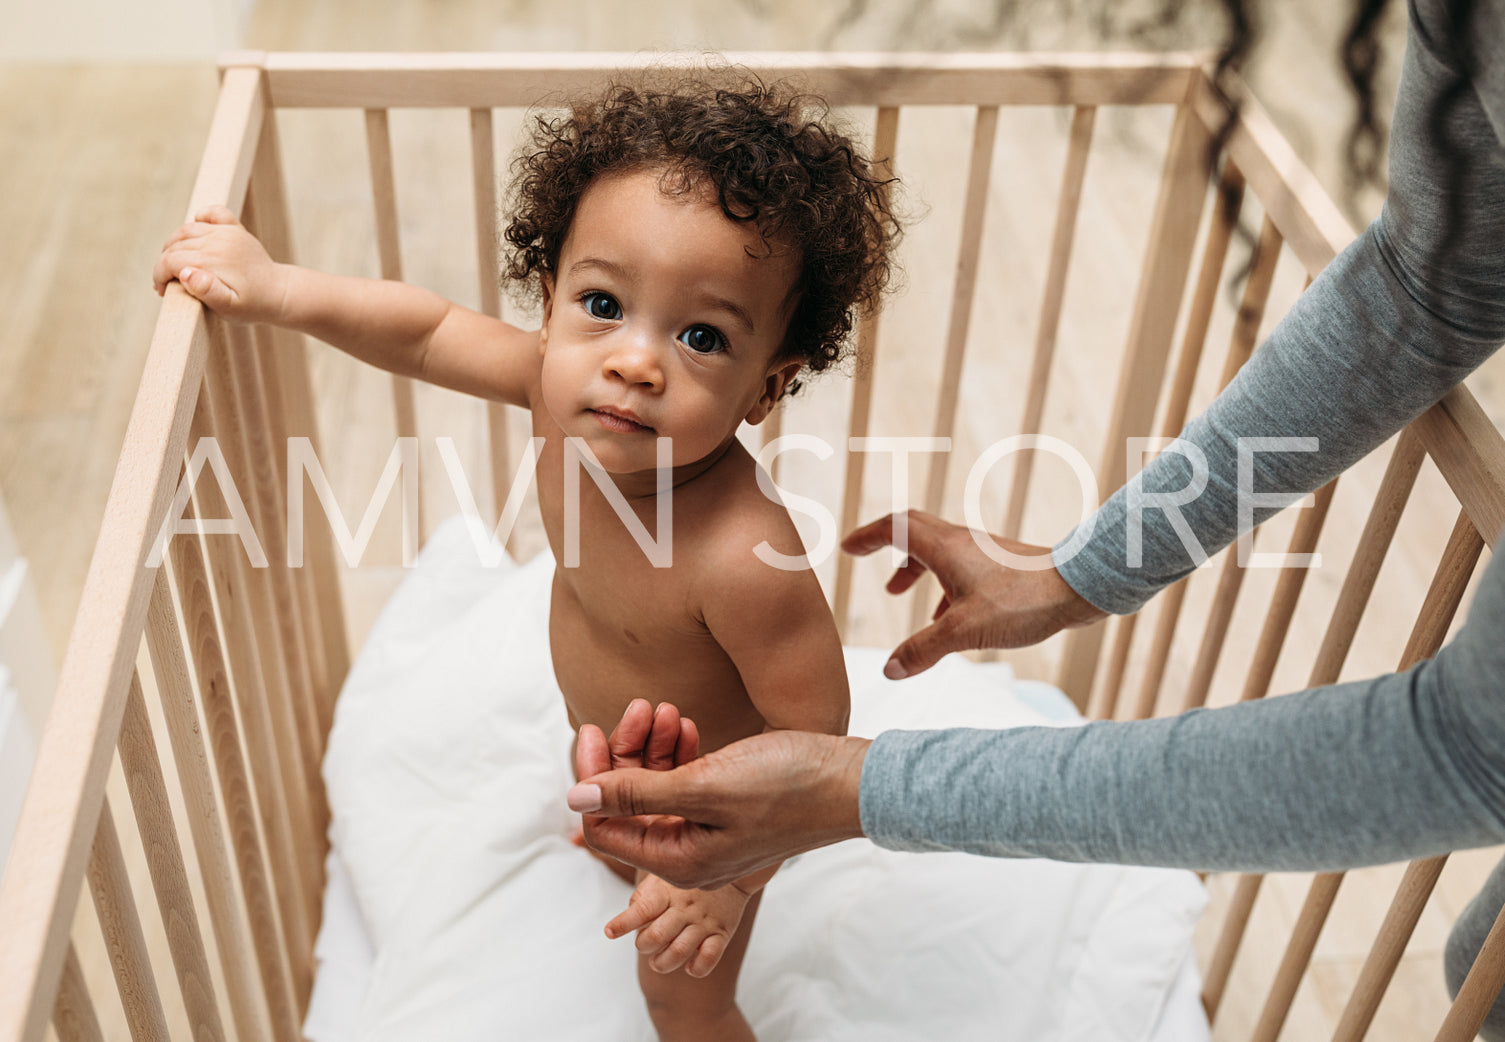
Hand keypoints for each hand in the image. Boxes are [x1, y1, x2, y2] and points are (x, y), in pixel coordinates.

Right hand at [152, 205, 288, 322]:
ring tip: (174, 264)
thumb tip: (185, 273)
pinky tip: (196, 231)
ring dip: (174, 245)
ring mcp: (227, 232)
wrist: (279, 293)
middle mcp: (218, 241)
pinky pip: (213, 213)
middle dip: (164, 264)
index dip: (159, 275)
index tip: (162, 291)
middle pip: (175, 245)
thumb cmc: (253, 305)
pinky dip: (200, 217)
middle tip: (166, 283)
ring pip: (187, 230)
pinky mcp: (235, 229)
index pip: (171, 260)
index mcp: (213, 260)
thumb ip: (206, 292)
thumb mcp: (229, 307)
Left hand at [569, 729, 870, 889]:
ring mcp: (710, 832)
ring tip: (665, 709)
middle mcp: (689, 854)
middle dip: (626, 755)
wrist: (853, 782)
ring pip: (658, 789)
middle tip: (639, 708)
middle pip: (629, 805)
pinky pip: (687, 784)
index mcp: (677, 861)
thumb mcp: (704, 787)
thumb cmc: (786, 786)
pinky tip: (687, 723)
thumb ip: (637, 795)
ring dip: (655, 748)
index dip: (592, 778)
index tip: (592, 729)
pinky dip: (681, 754)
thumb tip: (575, 799)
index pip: (604, 824)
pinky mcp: (730, 809)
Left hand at [606, 873, 749, 977]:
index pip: (642, 908)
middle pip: (656, 937)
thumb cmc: (690, 879)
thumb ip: (644, 894)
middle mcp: (684, 908)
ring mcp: (703, 922)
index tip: (609, 932)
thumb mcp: (665, 875)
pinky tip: (689, 965)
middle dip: (643, 946)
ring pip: (678, 952)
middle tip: (644, 945)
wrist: (735, 871)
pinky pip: (708, 959)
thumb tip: (630, 914)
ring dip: (663, 963)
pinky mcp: (722, 933)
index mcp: (667, 891)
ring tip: (659, 961)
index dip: (623, 923)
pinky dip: (695, 968)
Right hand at [840, 509, 1103, 678]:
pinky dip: (942, 585)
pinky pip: (960, 568)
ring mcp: (983, 552)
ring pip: (938, 551)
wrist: (1077, 588)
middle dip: (886, 544)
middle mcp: (961, 542)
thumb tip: (890, 669)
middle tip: (865, 557)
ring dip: (914, 567)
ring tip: (899, 596)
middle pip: (914, 531)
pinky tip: (946, 618)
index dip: (867, 536)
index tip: (848, 547)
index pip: (894, 527)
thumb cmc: (1022, 602)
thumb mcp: (963, 631)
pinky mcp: (1001, 566)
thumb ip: (923, 650)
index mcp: (945, 547)